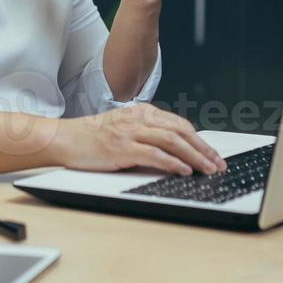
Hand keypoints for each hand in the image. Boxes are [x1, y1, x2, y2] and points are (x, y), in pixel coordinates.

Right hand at [53, 103, 226, 175]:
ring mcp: (130, 132)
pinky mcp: (122, 148)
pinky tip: (183, 170)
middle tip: (218, 164)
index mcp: (141, 112)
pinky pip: (154, 154)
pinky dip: (172, 162)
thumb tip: (173, 150)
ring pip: (172, 141)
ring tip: (207, 169)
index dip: (199, 140)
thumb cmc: (91, 137)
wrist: (64, 138)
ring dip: (194, 156)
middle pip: (180, 131)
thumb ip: (145, 133)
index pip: (179, 124)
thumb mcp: (123, 128)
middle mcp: (139, 119)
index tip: (212, 154)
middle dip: (203, 149)